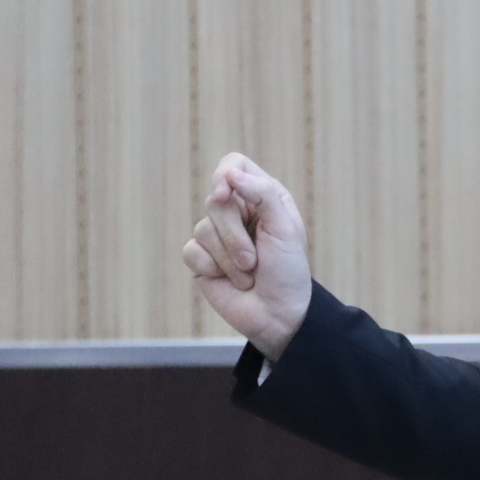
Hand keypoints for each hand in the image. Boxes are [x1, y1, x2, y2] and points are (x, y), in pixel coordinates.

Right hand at [183, 152, 312, 360]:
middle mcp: (237, 211)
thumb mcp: (285, 228)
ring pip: (202, 229)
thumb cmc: (288, 270)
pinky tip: (229, 280)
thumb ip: (263, 194)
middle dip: (234, 235)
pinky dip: (212, 268)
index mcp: (261, 196)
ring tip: (248, 274)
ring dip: (228, 258)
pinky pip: (191, 252)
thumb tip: (230, 174)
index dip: (224, 176)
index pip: (233, 165)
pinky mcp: (201, 259)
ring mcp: (216, 235)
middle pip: (214, 201)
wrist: (278, 314)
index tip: (225, 195)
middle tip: (254, 260)